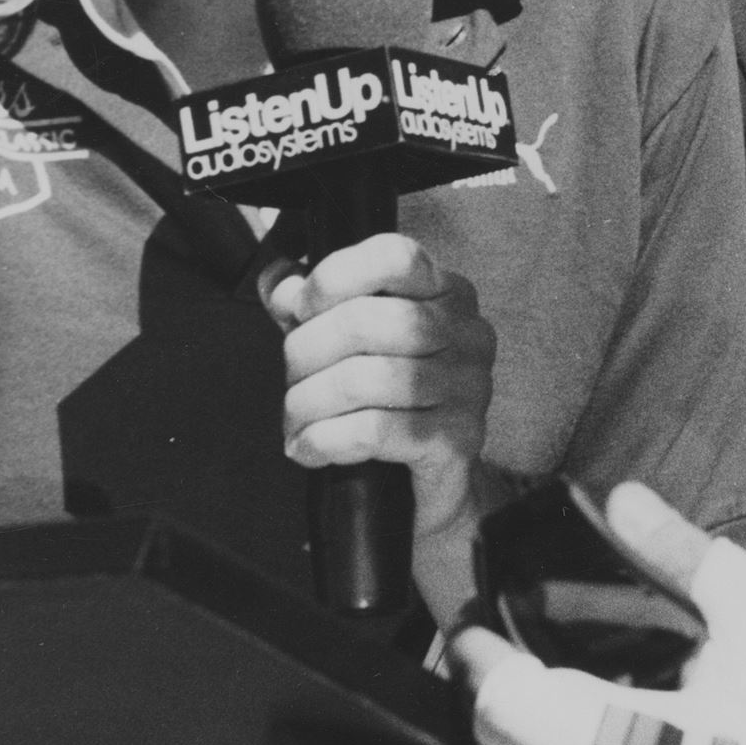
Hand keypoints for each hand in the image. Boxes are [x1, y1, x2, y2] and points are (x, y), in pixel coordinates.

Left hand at [259, 234, 497, 622]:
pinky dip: (328, 440)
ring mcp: (470, 386)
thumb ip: (312, 306)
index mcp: (445, 293)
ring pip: (368, 379)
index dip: (332, 278)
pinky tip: (311, 448)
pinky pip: (377, 430)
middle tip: (292, 380)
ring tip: (296, 421)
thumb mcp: (349, 345)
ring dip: (311, 403)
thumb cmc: (391, 406)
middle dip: (307, 352)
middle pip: (368, 321)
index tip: (299, 309)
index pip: (394, 256)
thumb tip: (275, 280)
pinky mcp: (458, 439)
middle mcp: (468, 333)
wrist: (429, 488)